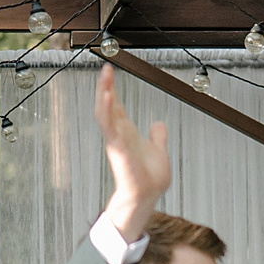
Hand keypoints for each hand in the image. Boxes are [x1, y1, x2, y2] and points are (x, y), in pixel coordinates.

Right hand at [94, 63, 170, 239]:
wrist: (148, 195)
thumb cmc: (150, 178)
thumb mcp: (158, 150)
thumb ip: (158, 136)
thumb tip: (159, 124)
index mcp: (127, 132)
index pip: (117, 106)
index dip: (112, 89)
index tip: (110, 72)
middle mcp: (119, 134)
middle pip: (108, 105)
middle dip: (106, 86)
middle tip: (106, 68)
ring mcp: (116, 140)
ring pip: (105, 112)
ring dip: (104, 93)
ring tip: (105, 76)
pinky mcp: (118, 147)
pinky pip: (109, 126)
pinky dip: (107, 111)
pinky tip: (108, 96)